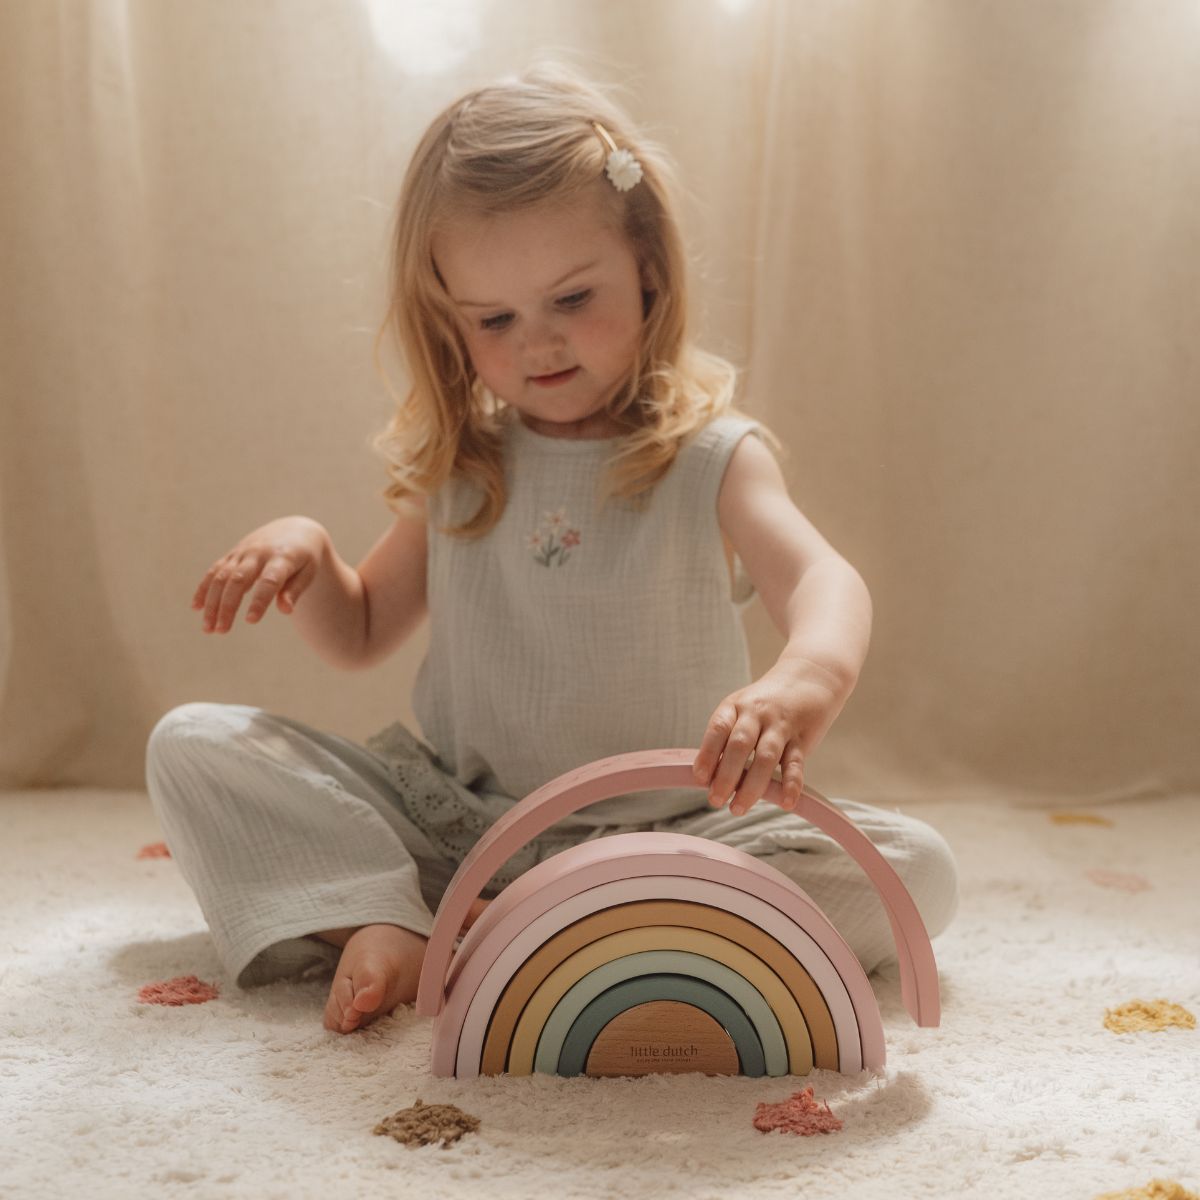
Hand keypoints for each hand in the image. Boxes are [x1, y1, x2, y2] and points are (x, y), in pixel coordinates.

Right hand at [192, 516, 328, 632]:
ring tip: (208, 628)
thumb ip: (295, 590)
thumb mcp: (308, 572)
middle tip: (221, 631)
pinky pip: (214, 571)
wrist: (294, 531)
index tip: (251, 621)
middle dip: (227, 606)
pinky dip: (204, 588)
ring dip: (212, 602)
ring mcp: (243, 552)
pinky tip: (196, 607)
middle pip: (238, 580)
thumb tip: (285, 610)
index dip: (259, 600)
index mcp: (282, 557)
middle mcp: (258, 553)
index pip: (269, 581)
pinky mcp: (232, 555)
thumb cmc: (305, 558)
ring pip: (221, 577)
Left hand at [692, 660, 849, 815]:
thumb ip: (727, 738)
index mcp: (735, 706)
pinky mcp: (802, 737)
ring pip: (765, 756)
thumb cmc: (766, 702)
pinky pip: (795, 763)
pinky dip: (791, 784)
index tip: (699, 778)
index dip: (707, 753)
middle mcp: (756, 713)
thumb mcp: (741, 709)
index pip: (718, 728)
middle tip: (715, 800)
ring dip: (752, 786)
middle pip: (740, 745)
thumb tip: (708, 776)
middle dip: (726, 775)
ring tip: (738, 808)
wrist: (809, 677)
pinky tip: (785, 802)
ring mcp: (780, 725)